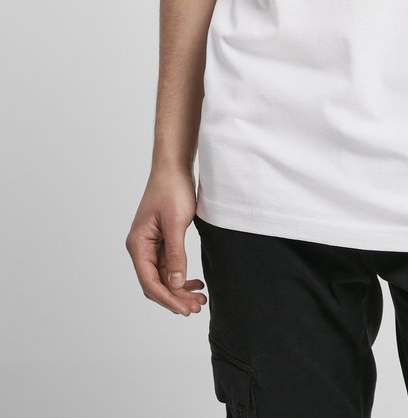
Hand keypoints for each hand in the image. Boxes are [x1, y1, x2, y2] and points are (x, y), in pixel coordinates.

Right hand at [125, 168, 207, 315]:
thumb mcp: (176, 223)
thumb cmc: (172, 189)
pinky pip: (170, 265)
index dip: (167, 299)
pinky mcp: (162, 239)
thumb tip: (175, 283)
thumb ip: (175, 254)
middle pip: (156, 283)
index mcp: (138, 245)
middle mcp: (141, 247)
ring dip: (180, 289)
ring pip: (164, 276)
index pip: (150, 282)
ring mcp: (151, 244)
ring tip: (200, 298)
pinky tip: (196, 282)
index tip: (185, 310)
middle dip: (175, 297)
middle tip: (197, 307)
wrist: (174, 166)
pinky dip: (181, 275)